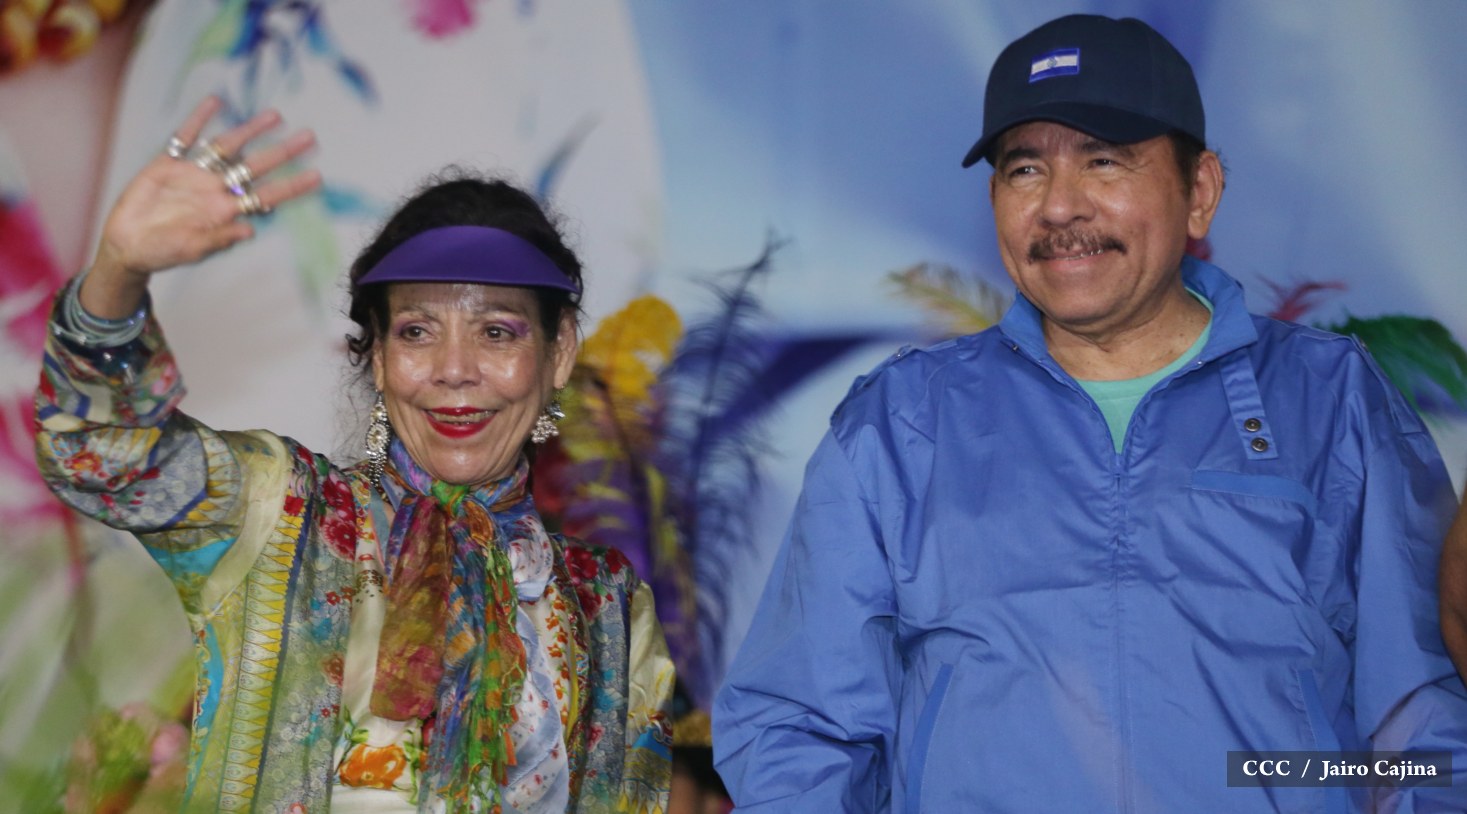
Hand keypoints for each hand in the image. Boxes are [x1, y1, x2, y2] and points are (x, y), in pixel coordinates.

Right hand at [81, 96, 321, 318]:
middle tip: (309, 137)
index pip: (266, 196)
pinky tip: (214, 102)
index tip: (316, 176)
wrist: (126, 246)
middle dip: (282, 152)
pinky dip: (198, 120)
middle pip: (255, 166)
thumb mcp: (193, 250)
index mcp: (226, 211)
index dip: (291, 187)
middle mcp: (215, 189)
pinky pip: (184, 138)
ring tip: (275, 116)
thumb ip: (220, 239)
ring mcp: (193, 175)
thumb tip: (249, 230)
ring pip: (227, 147)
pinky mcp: (167, 164)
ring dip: (249, 131)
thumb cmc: (163, 252)